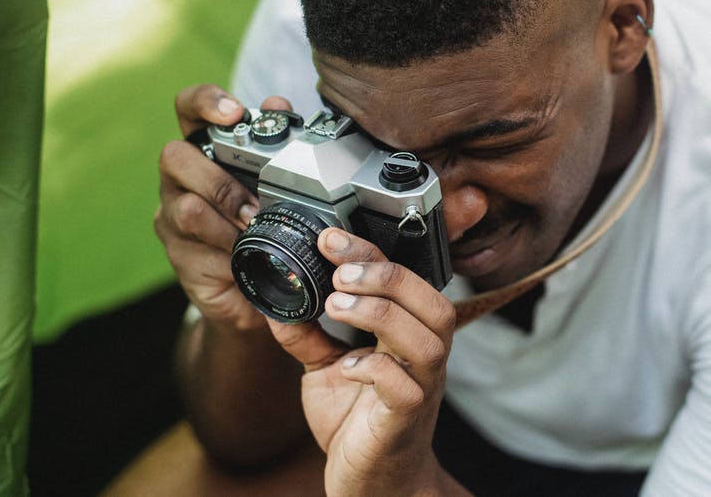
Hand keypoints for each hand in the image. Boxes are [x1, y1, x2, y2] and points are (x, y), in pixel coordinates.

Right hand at [154, 84, 291, 330]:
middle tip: (252, 205)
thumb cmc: (265, 224)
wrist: (260, 287)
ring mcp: (173, 217)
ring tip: (254, 233)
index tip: (233, 112)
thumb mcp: (279, 183)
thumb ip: (277, 143)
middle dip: (218, 179)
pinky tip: (246, 258)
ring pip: (186, 207)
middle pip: (174, 157)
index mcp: (205, 151)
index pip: (188, 109)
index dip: (205, 102)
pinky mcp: (179, 255)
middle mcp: (181, 179)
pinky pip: (196, 250)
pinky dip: (227, 253)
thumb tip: (276, 104)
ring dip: (227, 221)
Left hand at [268, 228, 464, 495]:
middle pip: (432, 302)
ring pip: (428, 339)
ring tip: (337, 305)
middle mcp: (424, 357)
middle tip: (338, 275)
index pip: (407, 280)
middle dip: (386, 276)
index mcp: (410, 335)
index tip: (330, 239)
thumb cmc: (357, 423)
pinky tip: (346, 365)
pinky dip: (374, 368)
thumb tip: (278, 299)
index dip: (370, 254)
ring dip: (381, 314)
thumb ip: (308, 336)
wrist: (371, 484)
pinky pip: (405, 387)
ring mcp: (422, 389)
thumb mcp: (324, 370)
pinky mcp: (406, 420)